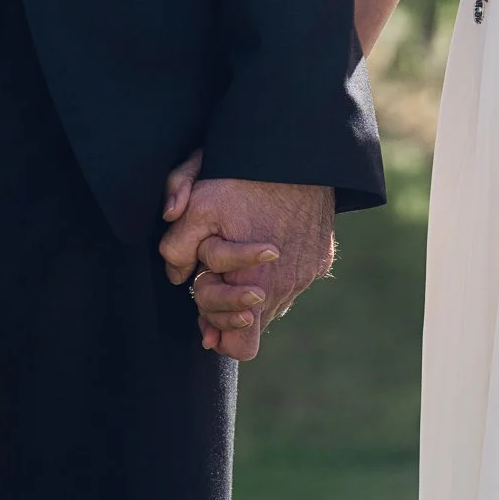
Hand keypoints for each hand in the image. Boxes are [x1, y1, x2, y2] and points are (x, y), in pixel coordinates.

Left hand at [159, 174, 335, 361]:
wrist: (298, 153)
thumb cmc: (243, 178)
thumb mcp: (197, 208)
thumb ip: (178, 249)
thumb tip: (178, 277)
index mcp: (256, 285)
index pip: (241, 346)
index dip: (219, 333)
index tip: (205, 312)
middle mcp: (286, 287)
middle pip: (252, 323)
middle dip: (228, 304)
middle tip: (212, 274)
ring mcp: (307, 273)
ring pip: (273, 302)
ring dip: (252, 287)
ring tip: (237, 255)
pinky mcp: (320, 258)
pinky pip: (295, 280)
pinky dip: (276, 270)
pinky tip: (263, 242)